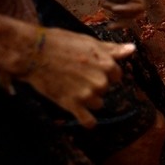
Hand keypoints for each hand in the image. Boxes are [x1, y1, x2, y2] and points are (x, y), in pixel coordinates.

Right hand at [18, 28, 134, 127]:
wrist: (33, 52)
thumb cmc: (61, 43)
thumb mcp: (89, 42)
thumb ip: (113, 50)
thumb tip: (132, 49)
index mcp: (107, 65)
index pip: (117, 76)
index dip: (104, 73)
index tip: (90, 69)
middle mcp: (101, 81)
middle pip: (105, 90)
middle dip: (94, 84)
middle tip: (76, 76)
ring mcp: (87, 95)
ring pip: (98, 104)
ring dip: (88, 100)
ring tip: (71, 88)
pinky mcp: (72, 105)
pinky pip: (88, 121)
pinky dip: (87, 121)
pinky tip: (81, 114)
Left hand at [69, 0, 154, 28]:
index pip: (140, 5)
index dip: (131, 10)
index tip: (116, 9)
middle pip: (135, 12)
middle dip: (125, 17)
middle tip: (113, 18)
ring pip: (127, 14)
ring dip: (120, 19)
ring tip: (109, 22)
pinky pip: (117, 10)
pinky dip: (114, 16)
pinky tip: (105, 15)